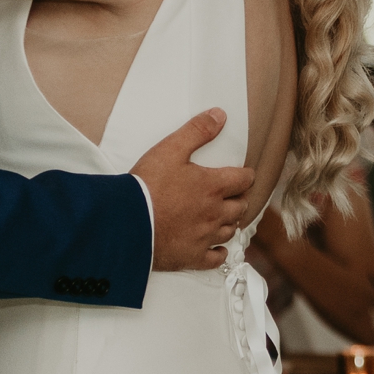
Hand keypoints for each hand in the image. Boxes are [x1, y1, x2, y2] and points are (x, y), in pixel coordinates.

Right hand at [130, 108, 257, 270]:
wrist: (128, 222)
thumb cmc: (148, 185)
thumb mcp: (171, 149)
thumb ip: (197, 131)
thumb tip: (220, 115)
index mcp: (213, 186)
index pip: (243, 179)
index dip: (246, 175)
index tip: (243, 174)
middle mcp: (216, 213)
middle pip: (241, 206)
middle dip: (240, 198)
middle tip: (234, 194)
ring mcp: (206, 236)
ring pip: (231, 230)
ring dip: (230, 222)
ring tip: (225, 217)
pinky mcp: (193, 256)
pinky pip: (216, 258)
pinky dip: (219, 252)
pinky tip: (216, 248)